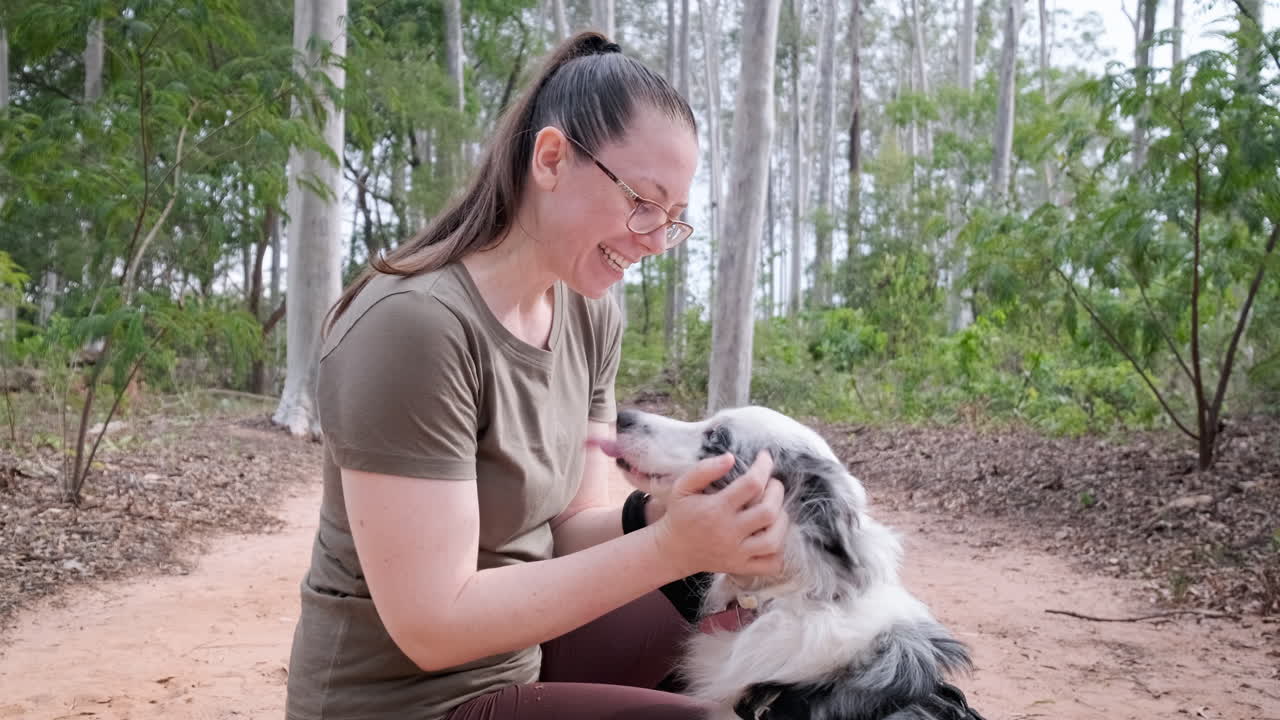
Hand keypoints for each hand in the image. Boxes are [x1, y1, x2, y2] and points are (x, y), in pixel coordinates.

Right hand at [652, 451, 788, 577]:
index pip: (751, 484)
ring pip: (773, 540)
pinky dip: (779, 551)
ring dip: (782, 521)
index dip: (763, 466)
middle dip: (777, 492)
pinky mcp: (740, 567)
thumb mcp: (682, 487)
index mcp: (715, 509)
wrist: (672, 550)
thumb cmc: (680, 515)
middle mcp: (728, 533)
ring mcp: (736, 554)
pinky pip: (771, 565)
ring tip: (776, 509)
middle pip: (768, 512)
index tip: (765, 457)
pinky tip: (772, 535)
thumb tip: (731, 457)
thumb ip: (704, 470)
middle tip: (772, 484)